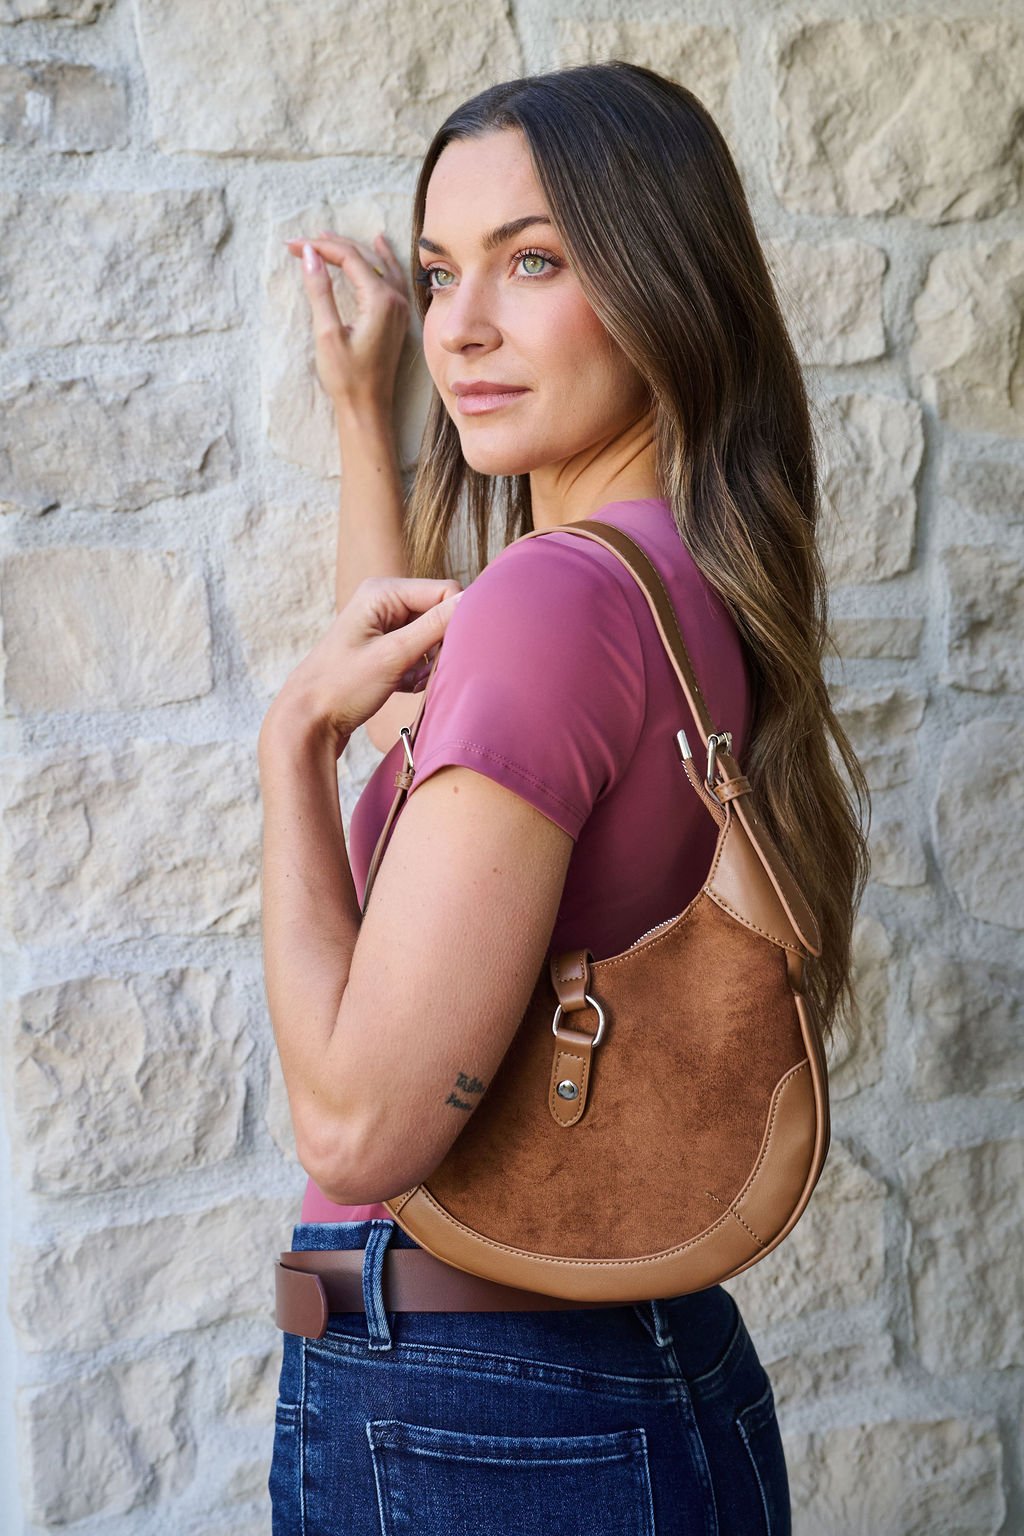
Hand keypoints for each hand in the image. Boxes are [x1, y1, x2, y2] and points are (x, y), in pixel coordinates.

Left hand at [261, 575, 462, 751]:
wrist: (308, 721)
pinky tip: (401, 686)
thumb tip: (473, 600)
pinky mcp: (384, 648)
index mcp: (383, 591)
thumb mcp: (393, 656)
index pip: (445, 591)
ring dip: (430, 662)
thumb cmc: (341, 687)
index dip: (455, 621)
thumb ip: (435, 626)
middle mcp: (384, 602)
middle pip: (439, 613)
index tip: (450, 653)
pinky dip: (418, 673)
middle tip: (422, 671)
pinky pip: (420, 654)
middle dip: (440, 645)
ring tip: (407, 681)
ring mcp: (383, 626)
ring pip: (432, 637)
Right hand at [284, 229, 410, 413]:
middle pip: (363, 257)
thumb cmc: (347, 378)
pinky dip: (381, 259)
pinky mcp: (397, 319)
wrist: (368, 410)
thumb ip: (320, 290)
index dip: (318, 247)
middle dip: (330, 247)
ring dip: (352, 249)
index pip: (348, 258)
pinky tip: (379, 246)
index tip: (290, 246)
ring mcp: (400, 309)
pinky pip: (391, 277)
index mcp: (380, 301)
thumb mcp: (327, 333)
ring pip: (377, 264)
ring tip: (329, 237)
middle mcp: (396, 300)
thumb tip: (309, 254)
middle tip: (299, 244)